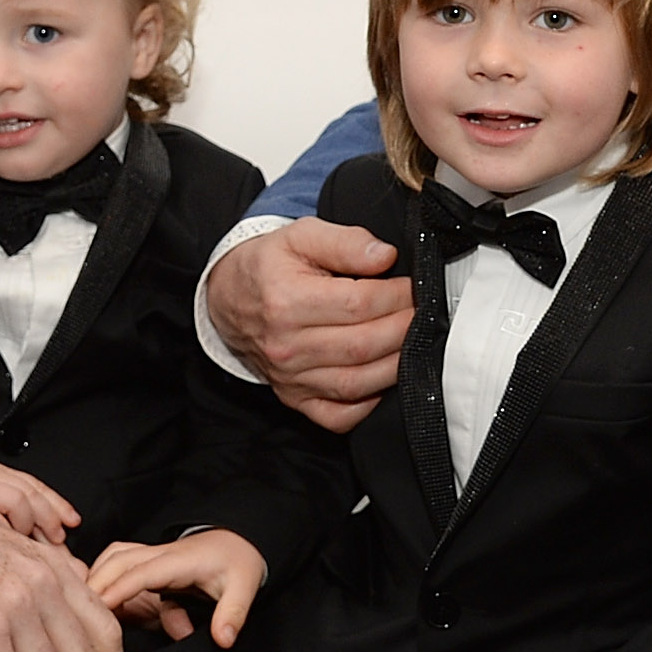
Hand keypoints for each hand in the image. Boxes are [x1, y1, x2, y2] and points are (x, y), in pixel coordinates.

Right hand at [87, 529, 268, 646]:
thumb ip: (233, 613)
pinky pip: (116, 562)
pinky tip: (90, 598)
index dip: (118, 589)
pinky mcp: (147, 563)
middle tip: (77, 613)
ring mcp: (151, 555)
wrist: (238, 543)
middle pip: (118, 560)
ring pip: (112, 557)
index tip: (98, 607)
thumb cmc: (239, 564)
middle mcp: (160, 553)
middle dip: (95, 583)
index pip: (142, 572)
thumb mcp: (245, 588)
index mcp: (179, 560)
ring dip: (95, 576)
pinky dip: (100, 574)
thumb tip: (222, 639)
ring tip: (79, 606)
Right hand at [206, 218, 412, 431]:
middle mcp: (286, 346)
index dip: (397, 296)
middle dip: (405, 329)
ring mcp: (290, 378)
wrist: (227, 298)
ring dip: (396, 366)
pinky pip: (338, 416)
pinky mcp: (294, 398)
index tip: (414, 287)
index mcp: (287, 301)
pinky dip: (367, 406)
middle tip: (423, 313)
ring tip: (414, 343)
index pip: (360, 304)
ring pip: (356, 383)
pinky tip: (383, 380)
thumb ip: (345, 242)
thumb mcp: (300, 236)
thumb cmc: (268, 265)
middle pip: (363, 345)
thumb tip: (384, 256)